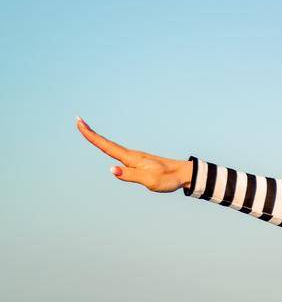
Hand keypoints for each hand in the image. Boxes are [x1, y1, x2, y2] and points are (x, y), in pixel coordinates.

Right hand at [75, 116, 191, 193]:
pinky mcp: (139, 162)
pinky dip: (109, 146)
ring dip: (98, 139)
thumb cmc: (168, 179)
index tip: (79, 123)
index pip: (107, 146)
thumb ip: (130, 175)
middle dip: (91, 133)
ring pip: (112, 146)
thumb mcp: (149, 180)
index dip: (92, 136)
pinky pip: (119, 152)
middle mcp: (131, 155)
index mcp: (131, 158)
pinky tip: (108, 147)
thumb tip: (111, 170)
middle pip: (107, 143)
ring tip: (87, 131)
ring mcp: (135, 157)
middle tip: (77, 120)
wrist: (183, 174)